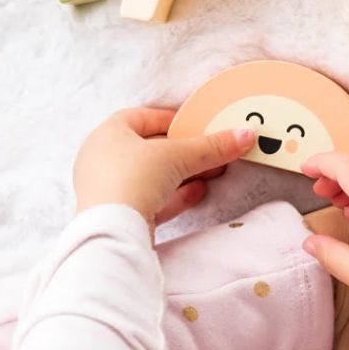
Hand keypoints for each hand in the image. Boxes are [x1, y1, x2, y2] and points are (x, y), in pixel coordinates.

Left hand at [73, 107, 253, 227]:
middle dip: (185, 151)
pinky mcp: (119, 215)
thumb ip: (211, 146)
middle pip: (151, 149)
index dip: (172, 119)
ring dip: (183, 174)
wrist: (111, 232)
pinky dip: (175, 195)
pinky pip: (150, 199)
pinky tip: (199, 193)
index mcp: (108, 134)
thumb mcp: (178, 156)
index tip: (197, 125)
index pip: (142, 117)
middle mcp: (103, 159)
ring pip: (152, 176)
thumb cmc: (133, 179)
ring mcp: (109, 189)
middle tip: (214, 151)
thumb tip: (245, 134)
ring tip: (213, 172)